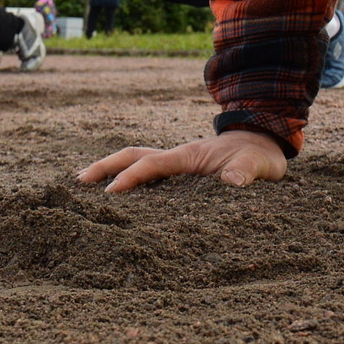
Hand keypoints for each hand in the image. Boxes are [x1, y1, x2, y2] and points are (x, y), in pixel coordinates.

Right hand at [77, 130, 287, 191]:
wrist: (265, 144)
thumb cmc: (260, 156)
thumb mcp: (258, 165)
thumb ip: (245, 172)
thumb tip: (233, 183)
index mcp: (189, 155)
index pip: (152, 164)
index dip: (131, 177)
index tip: (111, 194)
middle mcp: (178, 157)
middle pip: (133, 156)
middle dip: (106, 166)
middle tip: (78, 183)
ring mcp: (178, 165)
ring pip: (137, 162)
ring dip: (112, 170)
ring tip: (85, 187)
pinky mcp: (181, 175)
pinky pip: (149, 175)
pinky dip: (129, 180)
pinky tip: (118, 198)